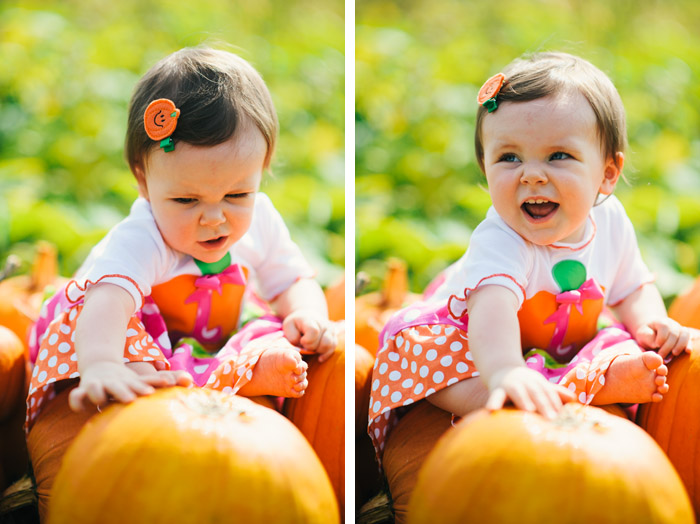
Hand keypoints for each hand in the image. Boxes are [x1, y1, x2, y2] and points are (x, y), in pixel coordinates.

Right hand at [68, 361, 191, 411]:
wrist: (99, 365)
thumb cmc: (126, 379)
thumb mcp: (143, 379)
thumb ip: (161, 382)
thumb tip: (190, 380)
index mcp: (130, 383)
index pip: (143, 383)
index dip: (153, 383)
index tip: (166, 383)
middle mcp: (114, 383)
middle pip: (119, 388)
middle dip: (125, 392)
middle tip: (132, 399)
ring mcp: (98, 386)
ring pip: (95, 389)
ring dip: (98, 393)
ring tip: (100, 400)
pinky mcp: (83, 391)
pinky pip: (76, 397)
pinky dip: (76, 401)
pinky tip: (80, 408)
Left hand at [282, 310, 336, 361]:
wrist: (308, 316)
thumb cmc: (296, 323)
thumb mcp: (288, 326)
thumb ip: (292, 336)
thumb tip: (302, 346)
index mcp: (310, 320)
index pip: (314, 332)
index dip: (306, 341)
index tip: (301, 341)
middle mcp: (323, 324)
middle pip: (322, 342)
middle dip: (311, 347)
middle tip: (304, 344)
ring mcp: (330, 330)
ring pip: (329, 345)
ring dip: (319, 350)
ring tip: (311, 348)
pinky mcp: (334, 336)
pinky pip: (333, 348)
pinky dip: (325, 354)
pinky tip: (318, 356)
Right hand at [486, 366, 574, 418]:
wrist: (500, 368)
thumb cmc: (524, 383)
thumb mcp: (539, 385)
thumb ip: (555, 393)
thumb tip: (574, 399)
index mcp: (538, 382)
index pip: (549, 392)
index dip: (556, 402)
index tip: (565, 416)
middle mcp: (525, 382)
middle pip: (536, 392)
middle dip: (544, 404)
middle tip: (552, 418)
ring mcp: (510, 385)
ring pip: (518, 392)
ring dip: (523, 400)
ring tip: (529, 411)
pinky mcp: (496, 389)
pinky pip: (495, 396)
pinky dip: (493, 402)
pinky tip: (492, 410)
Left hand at [635, 318, 691, 358]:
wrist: (653, 333)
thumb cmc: (646, 334)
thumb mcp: (642, 334)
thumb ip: (648, 338)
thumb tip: (657, 345)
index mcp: (660, 321)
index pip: (664, 326)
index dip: (662, 337)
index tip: (657, 345)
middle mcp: (672, 323)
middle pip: (674, 333)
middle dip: (668, 346)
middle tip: (661, 355)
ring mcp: (680, 329)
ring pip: (684, 335)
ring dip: (680, 345)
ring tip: (673, 353)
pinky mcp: (684, 336)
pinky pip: (689, 339)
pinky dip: (689, 344)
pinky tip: (687, 351)